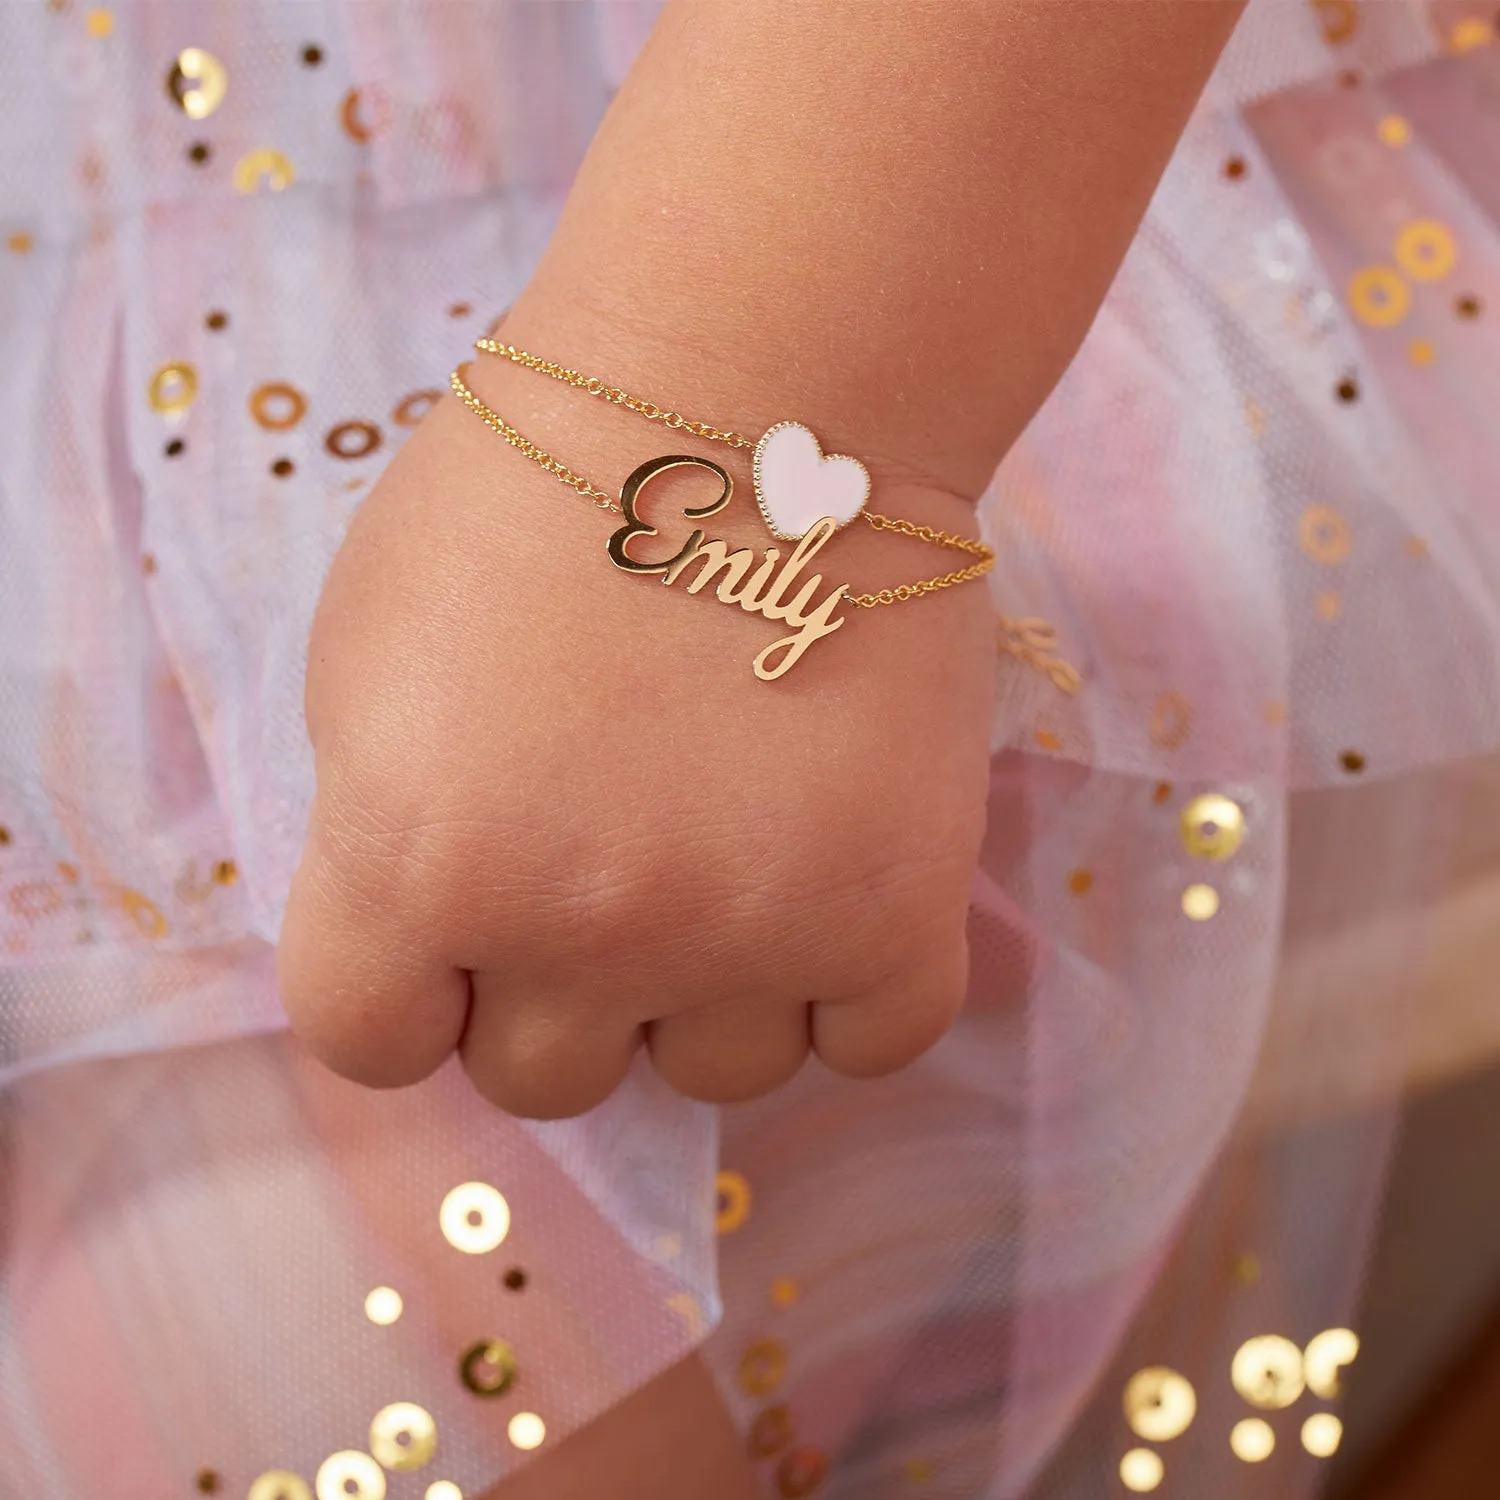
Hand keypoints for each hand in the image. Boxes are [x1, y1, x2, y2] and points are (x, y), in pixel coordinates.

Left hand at [276, 350, 996, 1118]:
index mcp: (415, 859)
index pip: (369, 1045)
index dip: (410, 986)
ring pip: (712, 1075)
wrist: (764, 395)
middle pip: (545, 1078)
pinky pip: (869, 1044)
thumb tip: (437, 940)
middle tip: (614, 850)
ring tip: (739, 842)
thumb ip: (380, 831)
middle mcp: (576, 930)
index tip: (464, 911)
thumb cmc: (544, 493)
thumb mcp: (373, 653)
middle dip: (561, 984)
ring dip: (711, 987)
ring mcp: (746, 934)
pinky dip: (848, 986)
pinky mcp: (895, 914)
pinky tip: (835, 886)